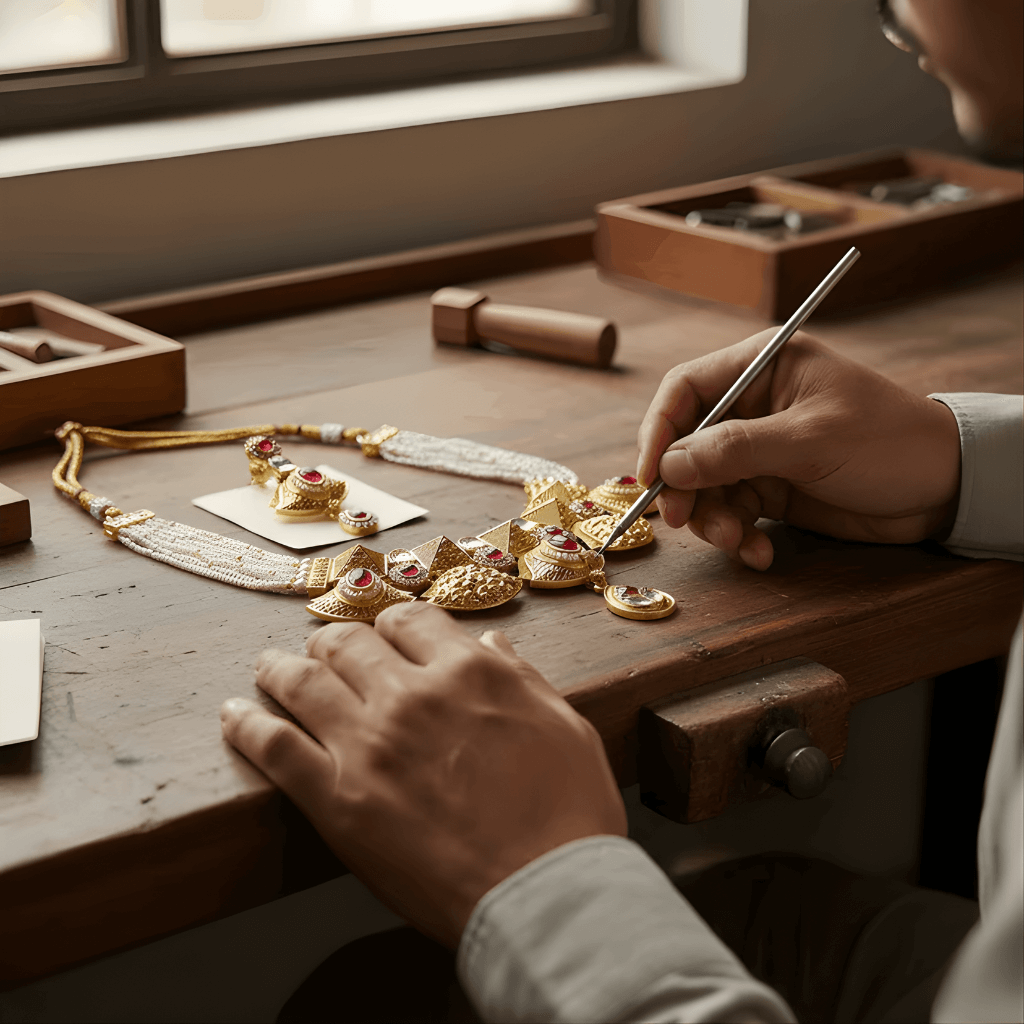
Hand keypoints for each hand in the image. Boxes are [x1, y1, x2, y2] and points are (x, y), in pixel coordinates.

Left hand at [220, 603, 625, 947]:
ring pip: (303, 680)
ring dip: (280, 667)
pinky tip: (235, 714)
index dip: (391, 623)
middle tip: (323, 648)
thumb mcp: (564, 726)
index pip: (409, 620)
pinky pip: (275, 746)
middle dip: (333, 639)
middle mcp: (410, 695)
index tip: (384, 633)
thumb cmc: (568, 815)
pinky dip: (247, 724)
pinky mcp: (336, 799)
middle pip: (348, 642)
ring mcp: (368, 744)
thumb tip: (491, 646)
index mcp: (468, 672)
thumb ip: (521, 678)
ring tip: (267, 666)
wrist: (545, 894)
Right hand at [637, 330, 961, 568]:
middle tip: (684, 520)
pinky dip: (739, 534)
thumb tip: (668, 466)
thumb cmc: (890, 442)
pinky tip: (760, 550)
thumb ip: (737, 450)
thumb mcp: (812, 440)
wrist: (945, 488)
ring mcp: (762, 448)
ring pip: (706, 485)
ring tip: (737, 541)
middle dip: (684, 486)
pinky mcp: (772, 486)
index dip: (659, 431)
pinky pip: (734, 510)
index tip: (649, 476)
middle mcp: (754, 405)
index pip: (686, 390)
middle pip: (688, 444)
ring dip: (713, 518)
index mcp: (762, 366)